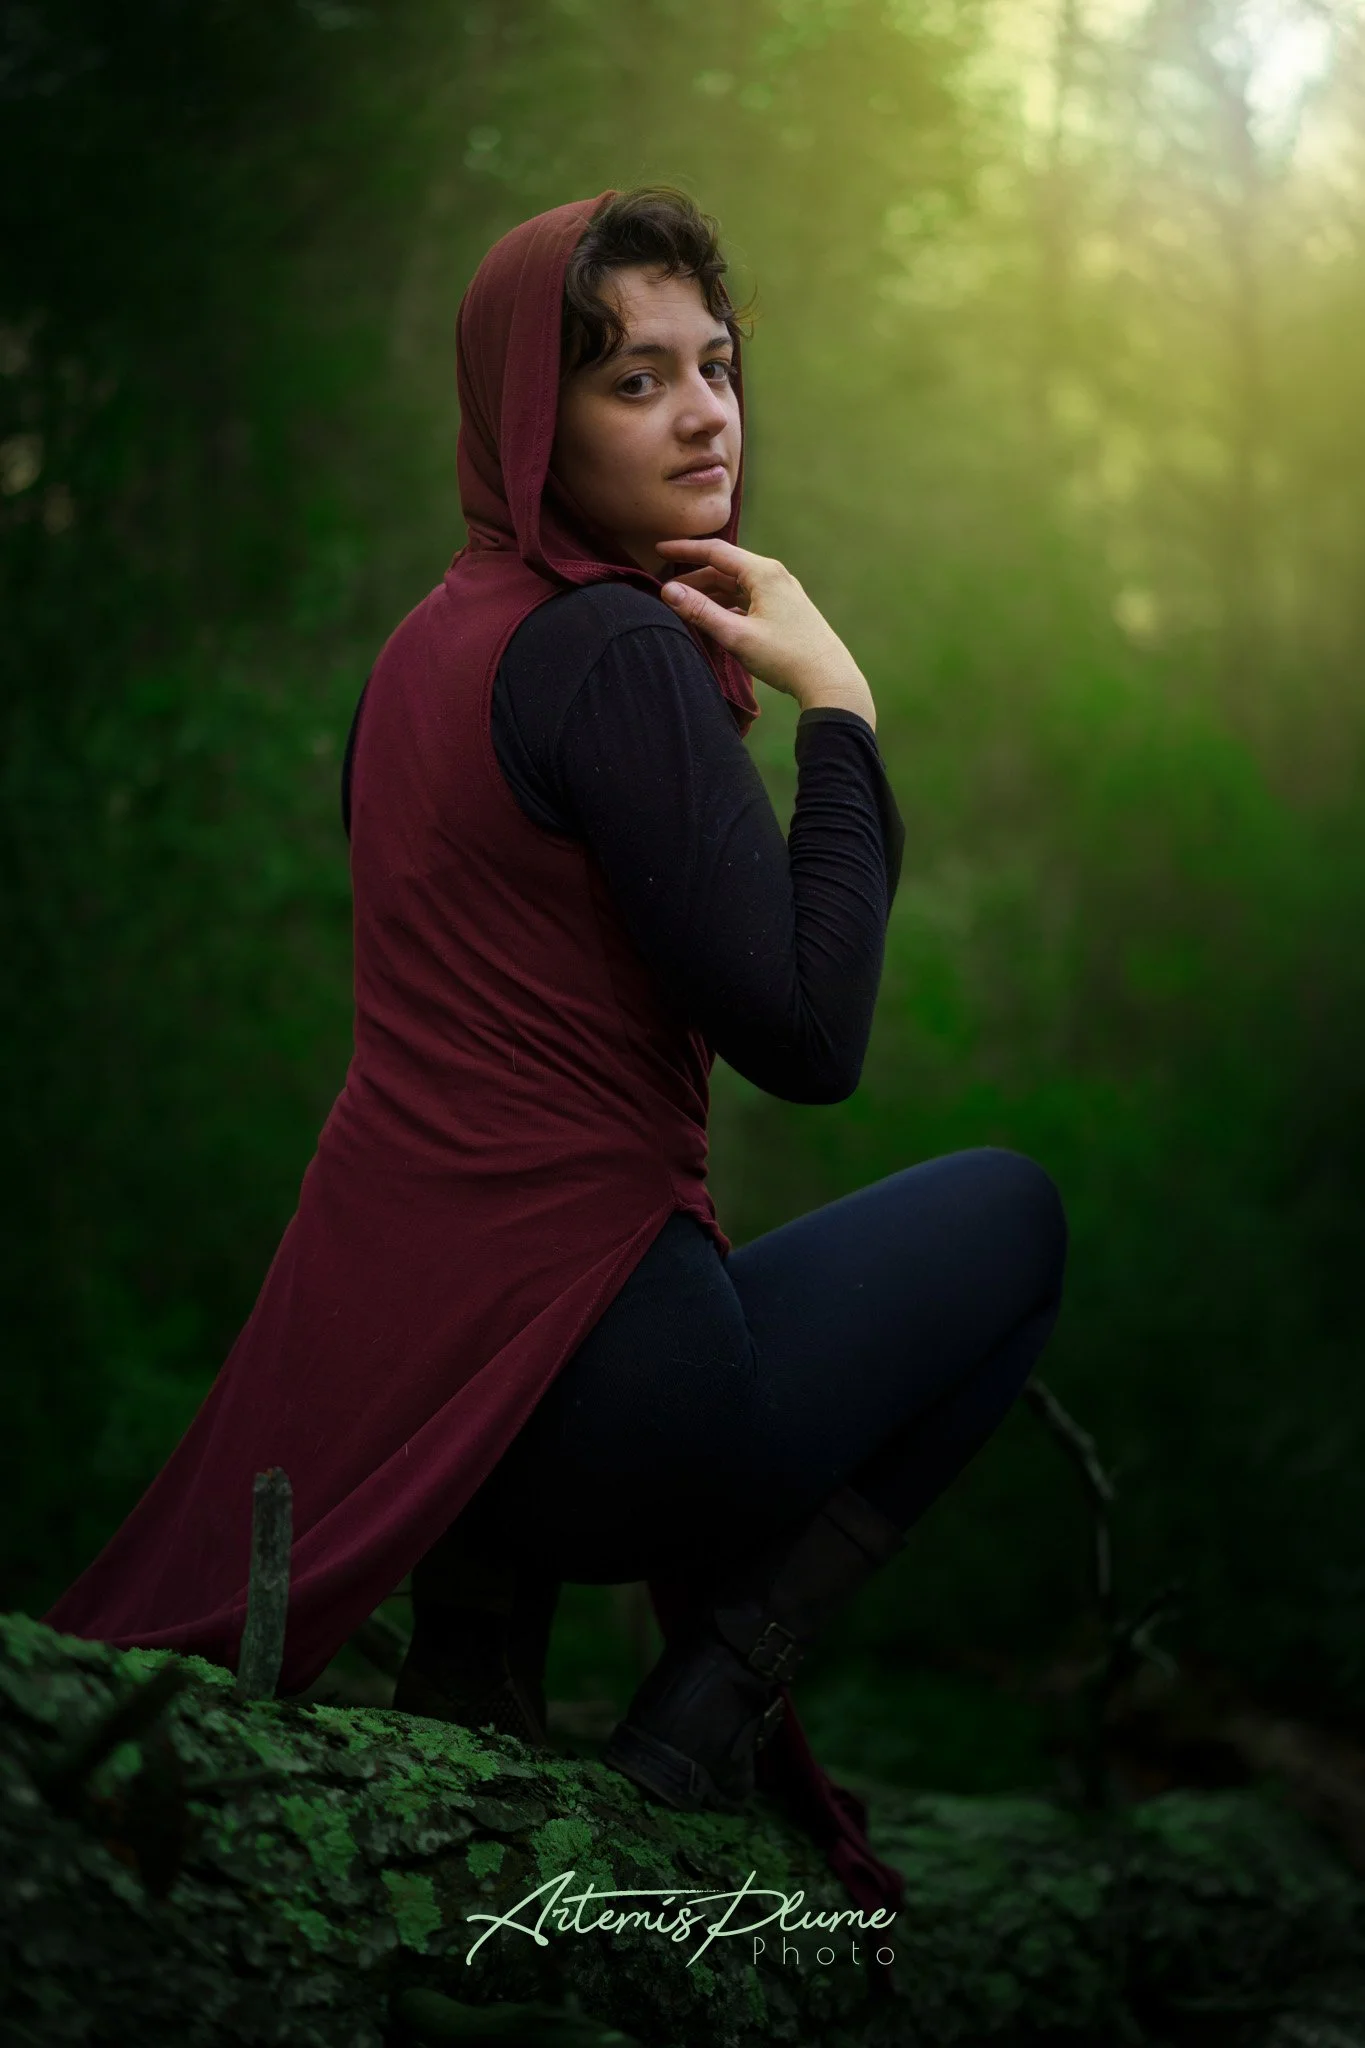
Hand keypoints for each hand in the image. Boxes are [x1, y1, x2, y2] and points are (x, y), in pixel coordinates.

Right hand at [655, 536, 875, 725]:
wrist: (829, 679)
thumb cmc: (785, 657)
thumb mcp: (737, 635)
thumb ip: (701, 612)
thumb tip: (667, 591)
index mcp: (763, 573)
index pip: (716, 552)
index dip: (684, 549)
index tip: (659, 549)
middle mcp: (774, 576)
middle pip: (725, 568)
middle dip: (694, 577)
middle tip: (666, 589)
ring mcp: (781, 593)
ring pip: (736, 585)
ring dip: (710, 593)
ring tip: (685, 605)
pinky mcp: (785, 610)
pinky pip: (748, 599)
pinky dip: (727, 604)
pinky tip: (714, 618)